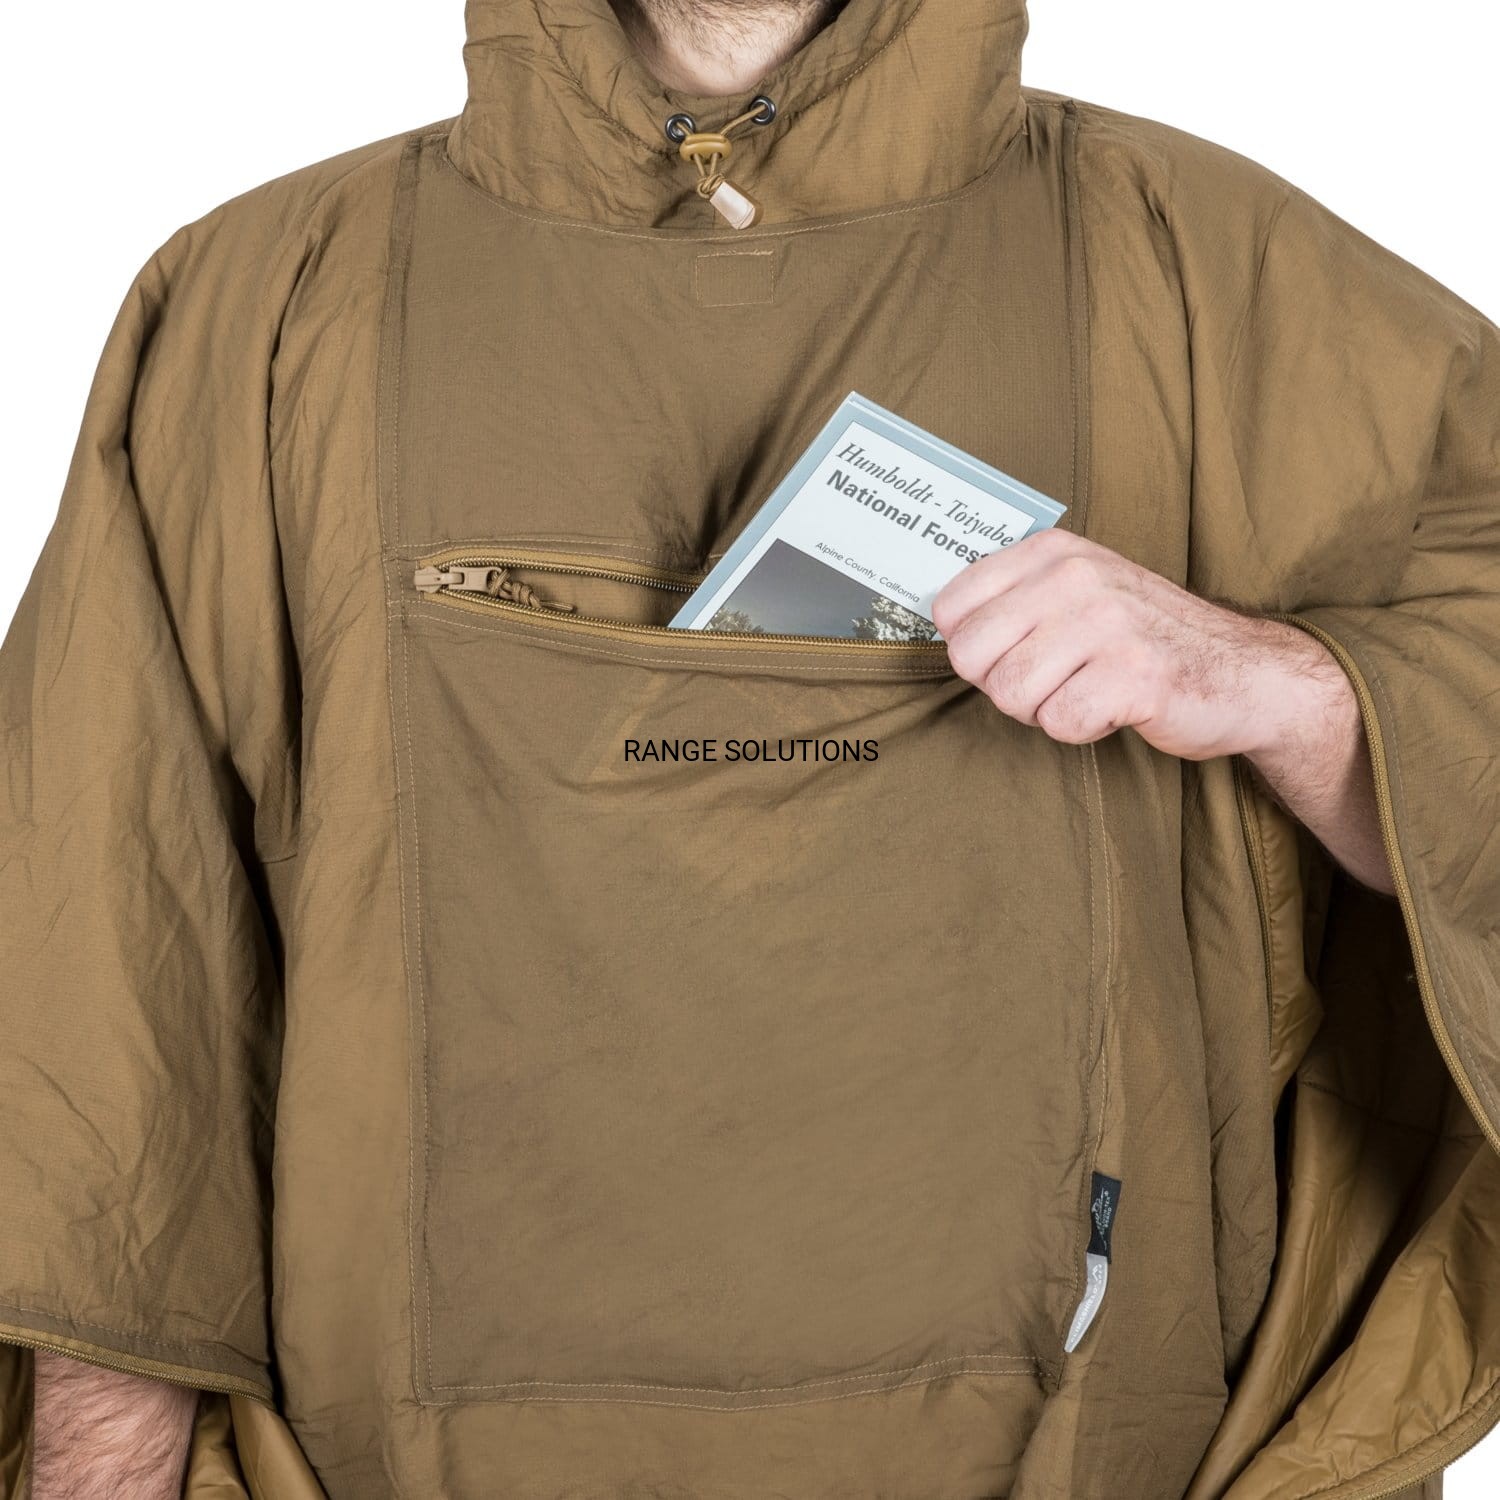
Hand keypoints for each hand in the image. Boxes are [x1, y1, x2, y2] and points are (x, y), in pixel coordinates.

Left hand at [932, 529, 1394, 893]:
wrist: (1246, 672)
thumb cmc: (1145, 638)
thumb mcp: (1078, 592)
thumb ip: (1012, 599)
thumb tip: (941, 628)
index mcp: (1052, 552)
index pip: (951, 608)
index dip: (974, 648)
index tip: (1015, 651)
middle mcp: (1077, 577)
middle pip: (970, 657)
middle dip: (1002, 684)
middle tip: (1053, 681)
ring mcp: (1108, 623)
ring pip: (1011, 694)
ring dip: (1044, 709)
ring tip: (1087, 690)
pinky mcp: (1135, 675)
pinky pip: (1060, 722)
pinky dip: (1081, 729)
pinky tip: (1114, 708)